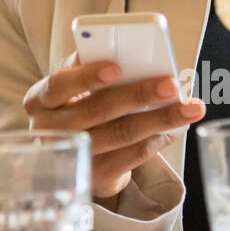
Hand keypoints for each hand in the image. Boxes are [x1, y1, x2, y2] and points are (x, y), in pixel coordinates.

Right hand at [23, 52, 204, 205]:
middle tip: (172, 84)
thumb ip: (86, 68)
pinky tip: (176, 127)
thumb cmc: (73, 105)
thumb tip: (127, 53)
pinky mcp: (96, 178)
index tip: (117, 66)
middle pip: (98, 110)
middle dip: (138, 94)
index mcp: (39, 100)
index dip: (87, 76)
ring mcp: (74, 157)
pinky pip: (133, 157)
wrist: (67, 156)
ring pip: (121, 134)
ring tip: (190, 107)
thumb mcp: (70, 87)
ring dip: (160, 119)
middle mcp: (51, 131)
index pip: (60, 84)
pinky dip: (158, 139)